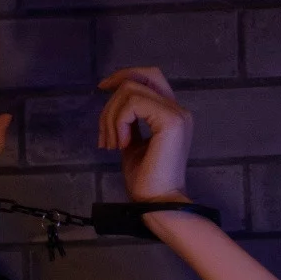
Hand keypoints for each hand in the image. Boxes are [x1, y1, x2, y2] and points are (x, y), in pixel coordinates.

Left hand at [96, 66, 191, 203]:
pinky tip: (121, 145)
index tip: (102, 88)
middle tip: (104, 135)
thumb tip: (114, 108)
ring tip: (111, 144)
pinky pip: (133, 104)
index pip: (149, 76)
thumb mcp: (132, 144)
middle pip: (138, 78)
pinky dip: (119, 122)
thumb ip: (128, 122)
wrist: (157, 204)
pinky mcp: (170, 121)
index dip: (123, 75)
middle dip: (112, 100)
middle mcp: (178, 109)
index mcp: (171, 113)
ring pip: (131, 90)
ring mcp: (176, 113)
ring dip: (112, 117)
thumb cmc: (146, 181)